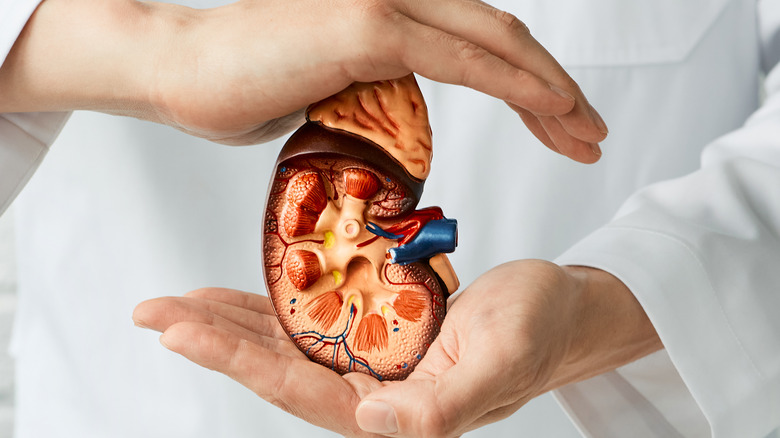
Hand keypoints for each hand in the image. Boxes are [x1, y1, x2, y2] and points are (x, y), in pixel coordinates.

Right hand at [1, 0, 605, 159]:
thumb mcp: (332, 87)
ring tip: (587, 136)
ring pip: (495, 42)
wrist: (179, 71)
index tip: (561, 124)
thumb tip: (400, 107)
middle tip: (592, 133)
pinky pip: (464, 60)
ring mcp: (386, 2)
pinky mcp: (370, 25)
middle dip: (557, 89)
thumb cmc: (245, 85)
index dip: (528, 81)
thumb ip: (377, 85)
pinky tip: (552, 112)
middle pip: (501, 37)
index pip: (479, 41)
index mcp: (394, 10)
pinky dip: (516, 86)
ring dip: (551, 91)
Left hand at [133, 261, 660, 437]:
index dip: (238, 360)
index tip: (182, 328)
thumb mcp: (500, 359)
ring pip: (287, 346)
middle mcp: (374, 395)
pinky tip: (238, 297)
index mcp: (397, 415)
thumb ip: (443, 405)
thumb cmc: (540, 330)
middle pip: (278, 368)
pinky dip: (272, 306)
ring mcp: (373, 365)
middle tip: (155, 311)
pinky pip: (314, 321)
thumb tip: (375, 423)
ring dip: (231, 325)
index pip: (301, 388)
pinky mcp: (378, 334)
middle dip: (215, 341)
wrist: (561, 310)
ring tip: (177, 305)